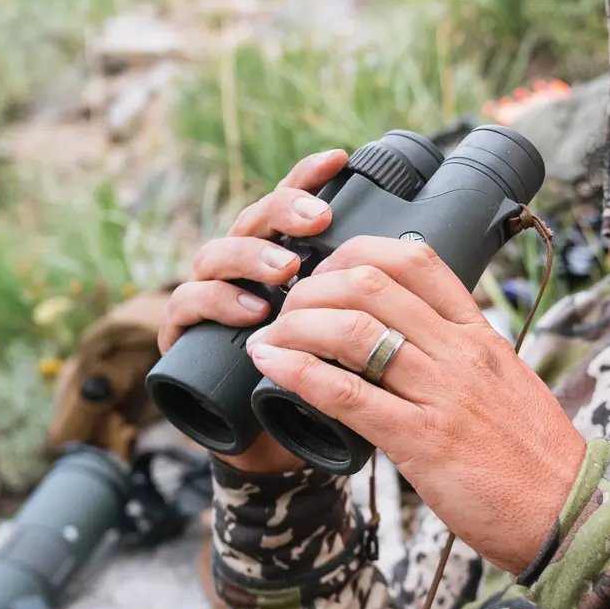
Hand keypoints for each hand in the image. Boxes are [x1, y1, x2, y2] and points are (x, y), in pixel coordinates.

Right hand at [158, 148, 349, 473]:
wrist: (281, 448)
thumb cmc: (327, 385)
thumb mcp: (359, 336)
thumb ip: (378, 298)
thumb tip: (427, 255)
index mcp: (286, 257)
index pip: (293, 205)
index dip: (310, 177)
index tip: (340, 160)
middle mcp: (244, 270)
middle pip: (254, 220)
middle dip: (284, 212)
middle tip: (317, 220)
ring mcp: (208, 299)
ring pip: (215, 256)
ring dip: (251, 258)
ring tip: (287, 270)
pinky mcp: (183, 338)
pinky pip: (185, 308)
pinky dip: (215, 304)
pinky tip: (251, 311)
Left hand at [243, 235, 586, 570]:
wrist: (571, 511)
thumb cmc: (535, 458)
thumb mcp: (507, 385)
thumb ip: (463, 359)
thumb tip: (413, 344)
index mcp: (481, 336)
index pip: (417, 259)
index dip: (357, 252)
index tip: (327, 271)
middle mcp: (461, 353)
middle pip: (372, 284)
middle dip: (313, 288)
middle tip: (287, 309)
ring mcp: (443, 395)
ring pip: (354, 331)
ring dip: (297, 326)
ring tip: (271, 337)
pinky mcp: (423, 442)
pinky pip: (349, 395)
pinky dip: (300, 373)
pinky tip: (272, 367)